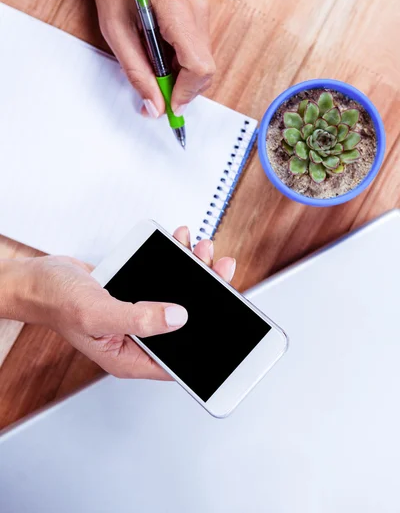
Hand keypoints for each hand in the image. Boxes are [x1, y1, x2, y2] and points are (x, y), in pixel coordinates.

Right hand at [5, 228, 234, 379]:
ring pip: (180, 296)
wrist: (38, 277)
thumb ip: (139, 318)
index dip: (209, 341)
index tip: (232, 318)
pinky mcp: (137, 293)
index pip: (180, 358)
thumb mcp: (98, 313)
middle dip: (209, 293)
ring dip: (196, 271)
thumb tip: (178, 317)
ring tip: (204, 250)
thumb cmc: (56, 302)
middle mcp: (139, 337)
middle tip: (221, 270)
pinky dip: (177, 260)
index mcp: (131, 357)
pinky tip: (182, 244)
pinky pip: (166, 279)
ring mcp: (139, 313)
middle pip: (187, 322)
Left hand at [80, 0, 214, 117]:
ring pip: (202, 61)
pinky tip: (159, 57)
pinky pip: (197, 48)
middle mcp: (198, 10)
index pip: (199, 67)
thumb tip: (153, 106)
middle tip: (156, 98)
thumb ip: (136, 71)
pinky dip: (181, 62)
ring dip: (181, 77)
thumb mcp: (115, 29)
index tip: (168, 108)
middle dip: (183, 90)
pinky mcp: (197, 10)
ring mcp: (201, 9)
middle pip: (204, 69)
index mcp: (178, 12)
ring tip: (153, 74)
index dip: (185, 94)